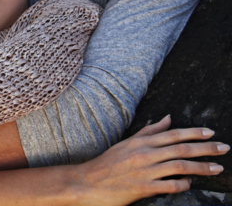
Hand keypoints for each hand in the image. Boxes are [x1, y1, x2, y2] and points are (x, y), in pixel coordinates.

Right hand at [75, 115, 228, 205]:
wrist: (88, 182)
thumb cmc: (108, 163)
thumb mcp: (127, 143)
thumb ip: (149, 132)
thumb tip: (168, 118)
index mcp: (141, 142)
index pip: (172, 134)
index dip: (193, 133)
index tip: (211, 133)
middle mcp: (145, 154)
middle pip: (181, 148)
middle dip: (206, 148)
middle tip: (224, 148)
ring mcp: (144, 171)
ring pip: (180, 166)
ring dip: (201, 167)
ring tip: (217, 168)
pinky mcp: (143, 187)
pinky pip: (169, 185)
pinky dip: (183, 183)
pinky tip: (190, 183)